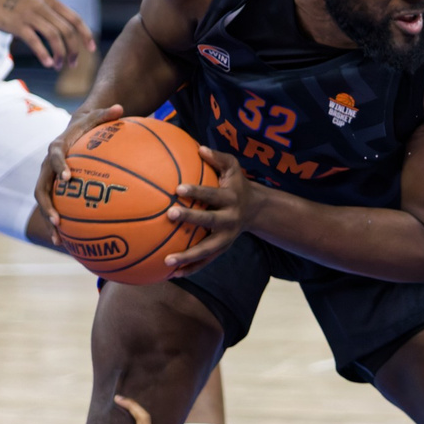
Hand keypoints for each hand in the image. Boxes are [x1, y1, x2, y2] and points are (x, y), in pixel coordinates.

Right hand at [0, 0, 93, 66]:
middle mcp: (43, 5)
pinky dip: (44, 54)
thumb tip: (67, 31)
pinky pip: (35, 41)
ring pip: (54, 37)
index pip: (75, 18)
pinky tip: (47, 63)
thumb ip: (51, 11)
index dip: (86, 35)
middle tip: (72, 64)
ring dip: (60, 54)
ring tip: (58, 66)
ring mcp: (30, 14)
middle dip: (73, 50)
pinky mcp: (17, 24)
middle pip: (67, 30)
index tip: (91, 49)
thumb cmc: (12, 1)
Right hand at [35, 102, 123, 233]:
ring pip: (43, 202)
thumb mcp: (95, 117)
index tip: (67, 177)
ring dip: (49, 220)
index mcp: (57, 148)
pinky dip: (57, 225)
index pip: (54, 156)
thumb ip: (106, 113)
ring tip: (58, 238)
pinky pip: (52, 208)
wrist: (72, 131)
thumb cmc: (87, 125)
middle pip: (41, 188)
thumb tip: (120, 107)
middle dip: (47, 205)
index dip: (59, 166)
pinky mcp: (52, 191)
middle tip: (58, 219)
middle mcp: (47, 166)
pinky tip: (66, 242)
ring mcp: (48, 180)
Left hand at [160, 147, 254, 273]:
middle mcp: (229, 219)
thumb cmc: (236, 184)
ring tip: (167, 261)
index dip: (197, 191)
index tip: (178, 189)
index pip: (212, 194)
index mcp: (230, 198)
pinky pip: (205, 262)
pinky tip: (171, 274)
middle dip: (190, 219)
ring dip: (187, 257)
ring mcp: (226, 238)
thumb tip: (200, 148)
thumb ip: (218, 158)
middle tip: (170, 215)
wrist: (256, 210)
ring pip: (206, 250)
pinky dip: (190, 269)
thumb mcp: (233, 167)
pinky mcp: (221, 250)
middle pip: (209, 221)